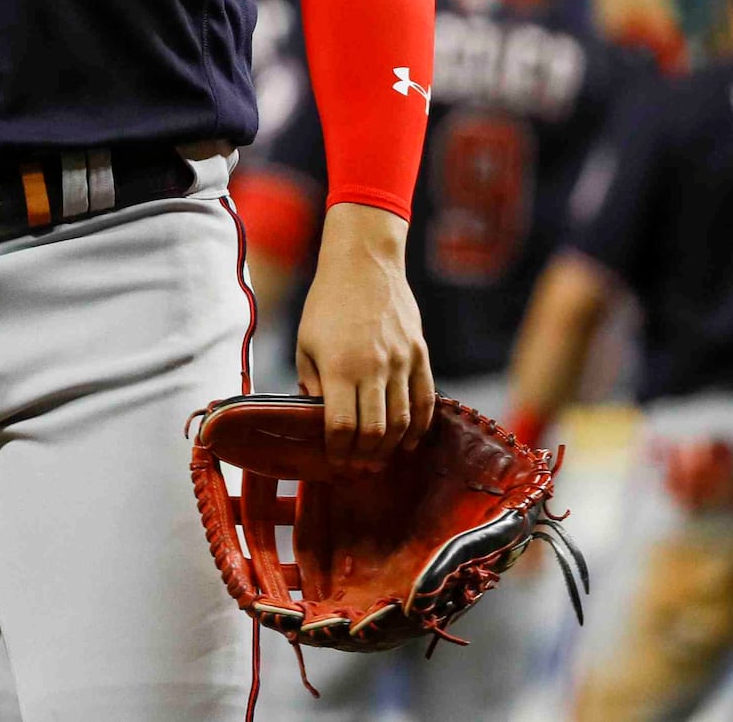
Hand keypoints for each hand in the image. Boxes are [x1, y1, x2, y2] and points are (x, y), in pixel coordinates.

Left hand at [295, 205, 434, 466]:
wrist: (364, 264)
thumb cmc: (327, 304)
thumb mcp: (306, 344)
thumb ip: (313, 384)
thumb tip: (320, 422)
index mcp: (339, 367)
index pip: (341, 427)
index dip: (338, 452)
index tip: (335, 463)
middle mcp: (373, 368)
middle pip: (375, 432)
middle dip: (365, 458)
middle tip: (358, 468)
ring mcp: (401, 362)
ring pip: (403, 422)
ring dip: (391, 448)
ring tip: (379, 459)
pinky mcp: (420, 354)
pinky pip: (426, 400)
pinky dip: (419, 427)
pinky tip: (409, 441)